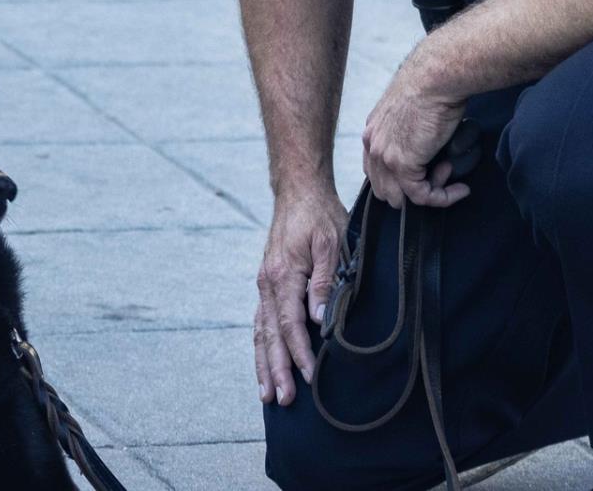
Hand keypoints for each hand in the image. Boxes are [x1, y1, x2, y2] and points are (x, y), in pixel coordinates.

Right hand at [255, 184, 348, 406]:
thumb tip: (319, 320)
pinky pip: (260, 321)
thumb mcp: (332, 243)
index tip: (311, 377)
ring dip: (263, 363)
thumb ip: (325, 282)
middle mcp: (268, 283)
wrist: (298, 192)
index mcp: (283, 274)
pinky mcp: (267, 284)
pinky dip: (261, 346)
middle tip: (281, 400)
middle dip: (275, 369)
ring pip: (260, 331)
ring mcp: (264, 284)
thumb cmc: (319, 216)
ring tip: (266, 394)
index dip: (300, 353)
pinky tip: (264, 364)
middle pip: (269, 334)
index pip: (290, 323)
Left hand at [362, 58, 469, 210]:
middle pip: (384, 189)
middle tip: (442, 174)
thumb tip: (429, 153)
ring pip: (400, 197)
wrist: (435, 79)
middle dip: (413, 190)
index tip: (431, 171)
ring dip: (429, 194)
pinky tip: (461, 189)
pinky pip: (421, 196)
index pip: (376, 171)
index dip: (403, 179)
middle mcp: (371, 144)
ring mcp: (384, 156)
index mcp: (372, 132)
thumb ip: (411, 135)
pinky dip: (443, 197)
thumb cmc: (433, 88)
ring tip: (452, 178)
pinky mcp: (402, 164)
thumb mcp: (413, 113)